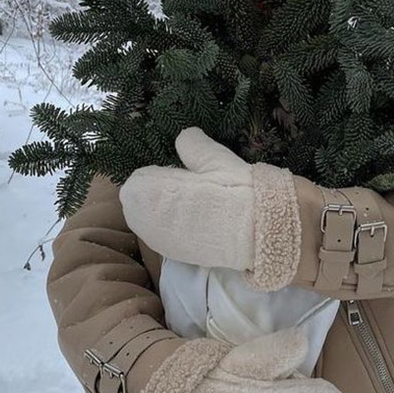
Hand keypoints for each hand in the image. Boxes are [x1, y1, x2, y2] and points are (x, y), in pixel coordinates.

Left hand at [119, 127, 255, 270]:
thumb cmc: (233, 189)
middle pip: (137, 202)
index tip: (178, 173)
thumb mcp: (213, 157)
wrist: (257, 230)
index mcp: (149, 191)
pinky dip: (171, 230)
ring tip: (191, 207)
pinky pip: (161, 238)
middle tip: (184, 189)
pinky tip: (195, 224)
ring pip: (147, 221)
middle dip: (153, 194)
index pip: (136, 179)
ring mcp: (158, 241)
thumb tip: (185, 136)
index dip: (157, 174)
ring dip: (160, 212)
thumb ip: (192, 144)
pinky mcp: (174, 257)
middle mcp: (146, 219)